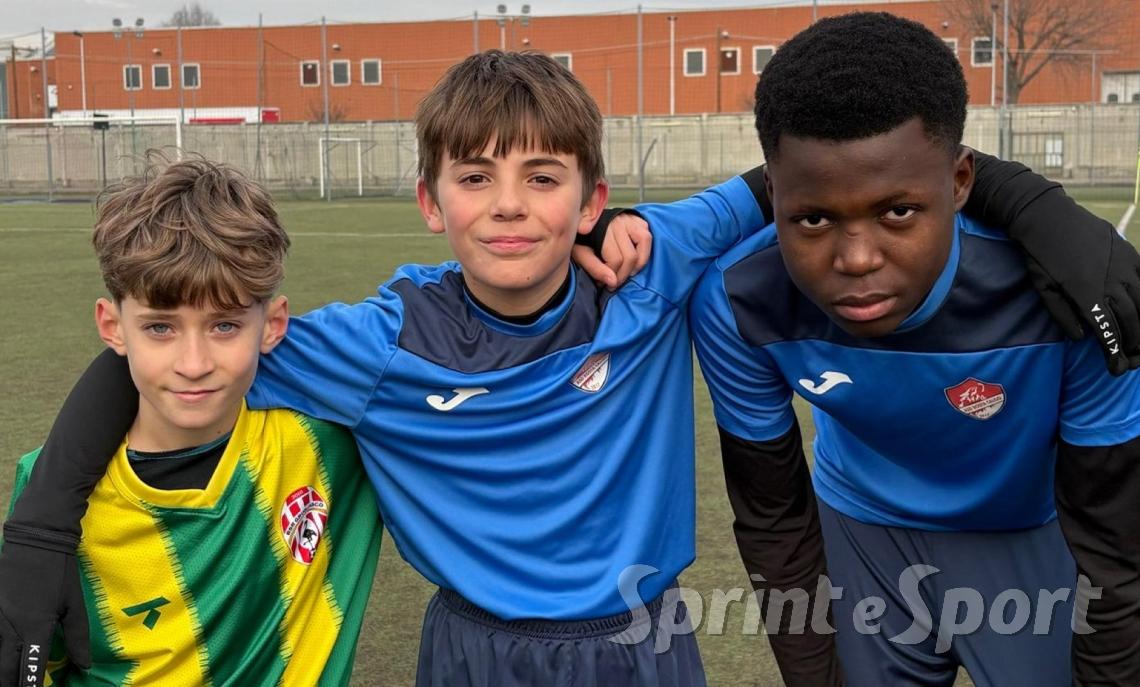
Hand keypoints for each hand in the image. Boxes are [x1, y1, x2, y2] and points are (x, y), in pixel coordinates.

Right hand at [0, 535, 90, 685]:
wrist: (35, 542)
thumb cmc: (59, 574)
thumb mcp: (73, 606)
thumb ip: (77, 638)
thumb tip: (84, 666)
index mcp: (35, 629)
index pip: (30, 671)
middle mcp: (10, 630)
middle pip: (4, 672)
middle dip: (12, 684)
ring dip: (2, 671)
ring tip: (12, 678)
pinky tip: (4, 656)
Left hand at [573, 211, 652, 289]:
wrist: (583, 220)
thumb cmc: (582, 239)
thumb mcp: (581, 254)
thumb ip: (595, 268)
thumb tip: (613, 282)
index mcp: (601, 230)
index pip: (616, 260)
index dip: (612, 277)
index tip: (605, 284)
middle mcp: (617, 222)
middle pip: (630, 255)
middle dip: (624, 275)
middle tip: (616, 282)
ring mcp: (629, 219)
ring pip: (644, 241)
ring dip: (639, 263)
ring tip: (629, 272)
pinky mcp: (637, 219)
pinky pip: (648, 235)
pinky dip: (645, 251)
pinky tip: (636, 259)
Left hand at [1026, 228, 1139, 375]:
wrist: (1049, 216)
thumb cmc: (1040, 255)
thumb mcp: (1043, 288)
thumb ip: (1062, 315)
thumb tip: (1081, 337)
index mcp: (1087, 294)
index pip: (1108, 332)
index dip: (1115, 353)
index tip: (1117, 369)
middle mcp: (1111, 282)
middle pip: (1132, 320)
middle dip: (1134, 344)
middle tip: (1131, 359)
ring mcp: (1124, 266)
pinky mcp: (1130, 253)